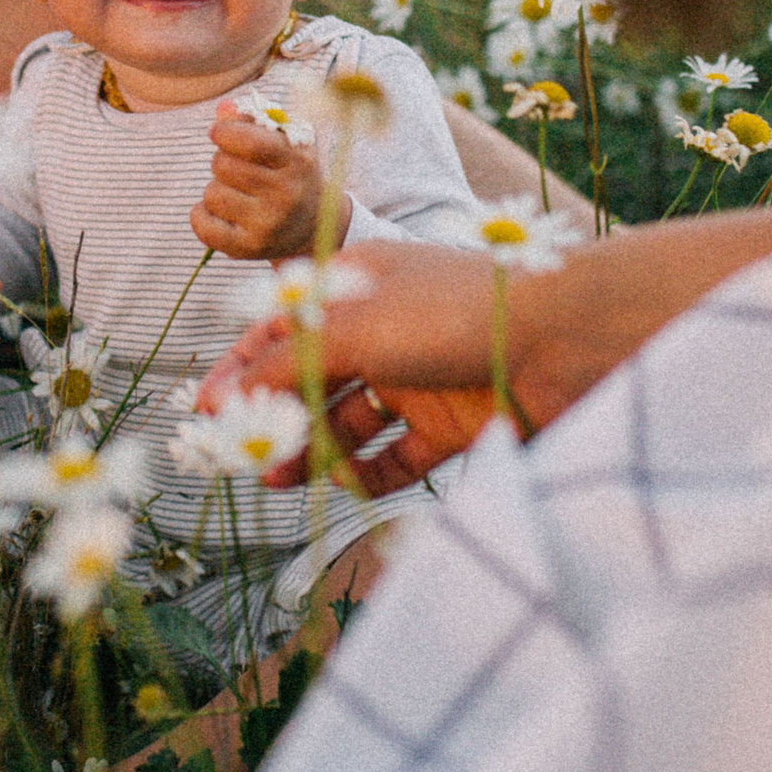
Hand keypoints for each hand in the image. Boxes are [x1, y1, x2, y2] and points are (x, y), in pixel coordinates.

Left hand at [193, 102, 333, 258]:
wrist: (311, 226)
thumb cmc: (289, 173)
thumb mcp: (283, 142)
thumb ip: (253, 121)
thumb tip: (224, 109)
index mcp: (297, 162)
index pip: (252, 143)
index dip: (226, 132)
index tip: (218, 132)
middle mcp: (286, 195)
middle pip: (224, 166)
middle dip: (222, 160)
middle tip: (235, 168)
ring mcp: (268, 225)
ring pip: (212, 194)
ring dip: (216, 188)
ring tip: (236, 192)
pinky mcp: (249, 249)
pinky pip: (204, 226)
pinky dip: (201, 215)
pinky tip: (218, 211)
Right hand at [197, 240, 556, 494]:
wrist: (564, 339)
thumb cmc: (451, 311)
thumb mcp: (353, 328)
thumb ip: (286, 362)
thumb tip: (226, 394)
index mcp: (357, 284)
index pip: (284, 326)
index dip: (242, 366)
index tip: (207, 410)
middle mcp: (385, 328)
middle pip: (315, 378)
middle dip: (276, 416)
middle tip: (241, 457)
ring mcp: (419, 376)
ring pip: (351, 421)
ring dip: (314, 449)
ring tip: (279, 478)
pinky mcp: (453, 423)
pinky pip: (398, 455)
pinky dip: (370, 472)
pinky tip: (345, 486)